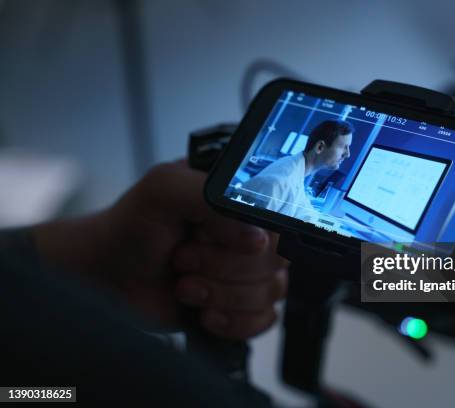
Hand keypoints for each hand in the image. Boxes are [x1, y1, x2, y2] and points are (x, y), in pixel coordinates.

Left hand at [34, 160, 288, 338]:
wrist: (109, 275)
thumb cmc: (133, 226)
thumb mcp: (163, 189)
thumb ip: (210, 197)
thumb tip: (258, 238)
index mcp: (243, 197)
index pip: (280, 218)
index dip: (250, 237)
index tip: (208, 238)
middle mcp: (252, 232)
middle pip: (278, 259)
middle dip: (224, 268)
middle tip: (184, 259)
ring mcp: (249, 269)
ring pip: (272, 292)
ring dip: (222, 295)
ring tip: (186, 284)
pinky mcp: (242, 303)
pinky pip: (265, 319)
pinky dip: (234, 321)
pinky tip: (205, 312)